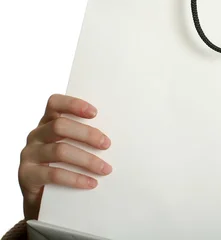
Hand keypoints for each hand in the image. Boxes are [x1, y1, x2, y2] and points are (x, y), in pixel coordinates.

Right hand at [18, 94, 111, 219]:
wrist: (42, 198)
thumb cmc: (64, 165)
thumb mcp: (72, 147)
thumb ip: (84, 137)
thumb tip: (112, 137)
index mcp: (47, 122)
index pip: (55, 103)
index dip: (73, 104)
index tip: (95, 113)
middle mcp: (36, 135)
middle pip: (59, 126)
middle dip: (87, 134)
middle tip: (107, 144)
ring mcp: (29, 154)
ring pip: (60, 151)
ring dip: (87, 160)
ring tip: (105, 169)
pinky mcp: (27, 175)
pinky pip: (54, 174)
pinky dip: (76, 179)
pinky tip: (91, 183)